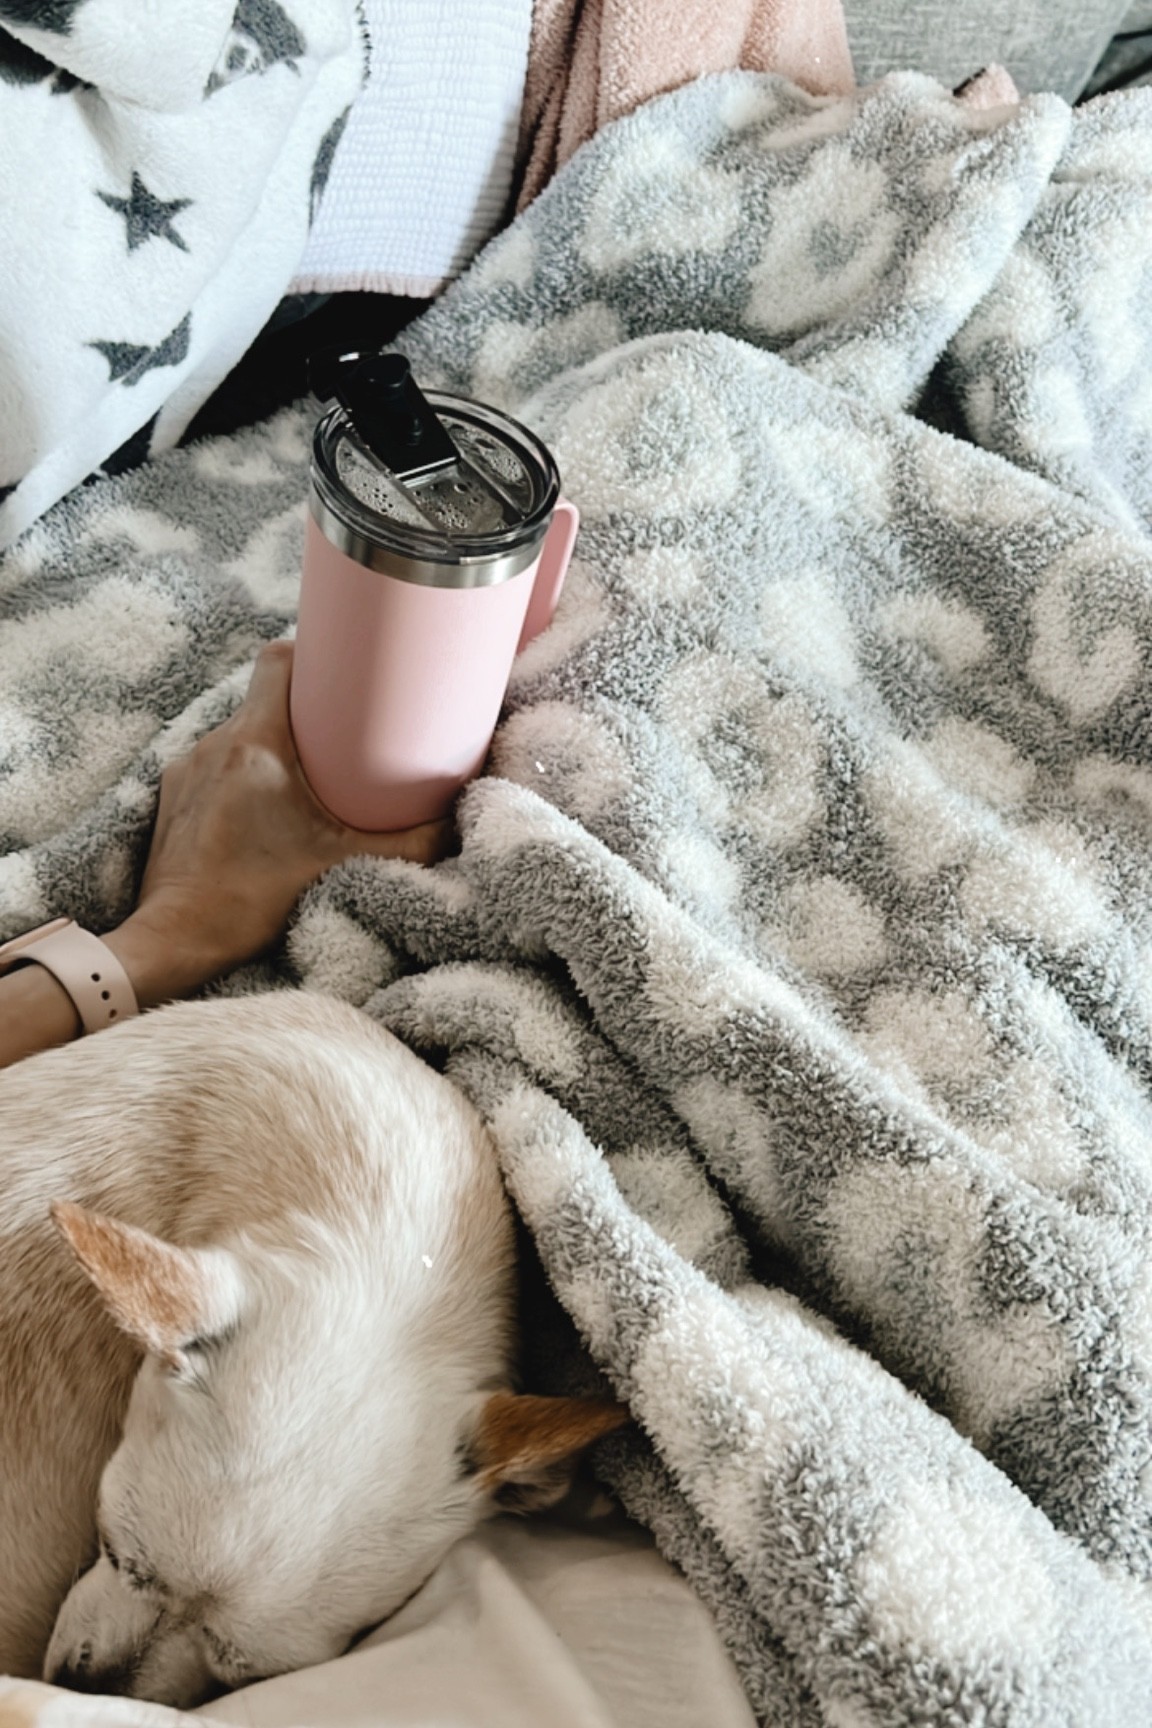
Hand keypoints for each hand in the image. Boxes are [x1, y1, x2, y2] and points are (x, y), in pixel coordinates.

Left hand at [110, 641, 448, 1000]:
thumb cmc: (251, 900)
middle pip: (263, 696)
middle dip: (304, 707)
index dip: (313, 654)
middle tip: (344, 732)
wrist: (176, 939)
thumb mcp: (344, 866)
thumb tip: (459, 823)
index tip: (344, 671)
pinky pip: (215, 764)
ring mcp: (187, 769)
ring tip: (308, 774)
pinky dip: (243, 774)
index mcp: (256, 744)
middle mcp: (215, 745)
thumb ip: (410, 845)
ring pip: (239, 732)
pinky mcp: (173, 797)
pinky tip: (264, 808)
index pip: (278, 660)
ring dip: (273, 744)